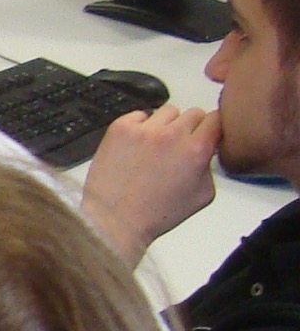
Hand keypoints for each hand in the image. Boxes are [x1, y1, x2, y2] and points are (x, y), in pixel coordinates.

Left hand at [83, 103, 218, 263]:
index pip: (216, 119)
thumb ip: (209, 165)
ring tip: (155, 147)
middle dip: (190, 128)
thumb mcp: (202, 194)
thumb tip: (208, 149)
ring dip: (166, 125)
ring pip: (167, 111)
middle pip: (193, 113)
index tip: (208, 132)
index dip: (213, 127)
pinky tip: (136, 146)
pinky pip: (138, 115)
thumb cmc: (156, 213)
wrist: (115, 218)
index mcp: (197, 149)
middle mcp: (172, 134)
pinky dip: (140, 127)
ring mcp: (145, 129)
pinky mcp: (121, 128)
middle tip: (179, 146)